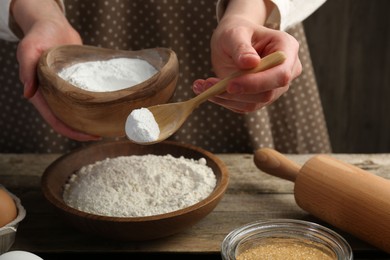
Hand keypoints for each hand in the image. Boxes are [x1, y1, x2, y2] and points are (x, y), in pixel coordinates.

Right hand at [12, 0, 99, 140]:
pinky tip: (110, 105)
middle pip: (69, 120)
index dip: (71, 131)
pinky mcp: (78, 82)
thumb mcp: (29, 49)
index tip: (90, 136)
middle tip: (104, 133)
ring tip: (109, 123)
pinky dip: (97, 103)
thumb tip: (28, 94)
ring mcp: (67, 89)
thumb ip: (27, 69)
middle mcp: (54, 95)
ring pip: (79, 110)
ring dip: (91, 119)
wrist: (53, 24)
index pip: (55, 120)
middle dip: (84, 130)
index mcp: (41, 94)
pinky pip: (87, 96)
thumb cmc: (38, 35)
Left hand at [193, 16, 301, 112]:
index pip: (280, 74)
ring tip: (202, 85)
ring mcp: (275, 87)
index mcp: (287, 49)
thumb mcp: (234, 33)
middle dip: (236, 92)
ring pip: (253, 103)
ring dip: (225, 98)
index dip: (256, 83)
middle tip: (208, 85)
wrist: (233, 40)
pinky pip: (243, 106)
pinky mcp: (260, 98)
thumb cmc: (236, 32)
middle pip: (267, 93)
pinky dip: (223, 101)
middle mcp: (287, 71)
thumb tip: (250, 63)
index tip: (230, 84)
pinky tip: (207, 90)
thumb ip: (241, 47)